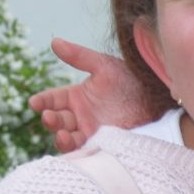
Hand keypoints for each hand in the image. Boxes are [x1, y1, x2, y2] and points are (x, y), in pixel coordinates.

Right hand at [30, 37, 150, 153]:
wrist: (158, 100)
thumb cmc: (131, 79)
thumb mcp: (104, 66)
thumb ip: (80, 56)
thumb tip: (54, 41)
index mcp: (76, 96)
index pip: (51, 100)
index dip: (42, 101)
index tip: (35, 102)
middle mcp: (79, 115)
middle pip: (57, 120)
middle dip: (51, 120)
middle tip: (50, 117)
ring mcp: (90, 131)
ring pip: (68, 139)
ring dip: (61, 138)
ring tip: (63, 135)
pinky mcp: (103, 145)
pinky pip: (86, 151)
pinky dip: (78, 152)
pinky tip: (78, 147)